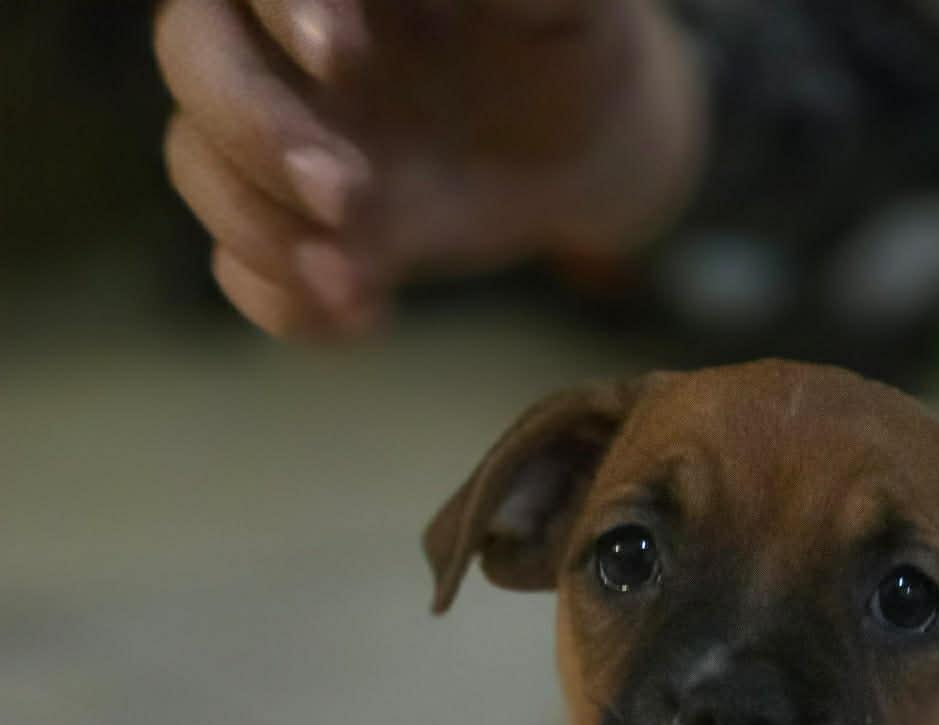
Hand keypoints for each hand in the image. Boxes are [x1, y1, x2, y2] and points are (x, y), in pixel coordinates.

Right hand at [154, 0, 705, 338]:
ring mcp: (278, 135)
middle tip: (347, 198)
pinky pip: (240, 266)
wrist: (587, 138)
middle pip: (190, 57)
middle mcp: (276, 40)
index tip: (345, 58)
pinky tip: (365, 317)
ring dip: (260, 231)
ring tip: (357, 282)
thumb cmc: (568, 35)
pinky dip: (284, 303)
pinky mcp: (297, 224)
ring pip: (197, 163)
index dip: (278, 4)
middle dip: (251, 131)